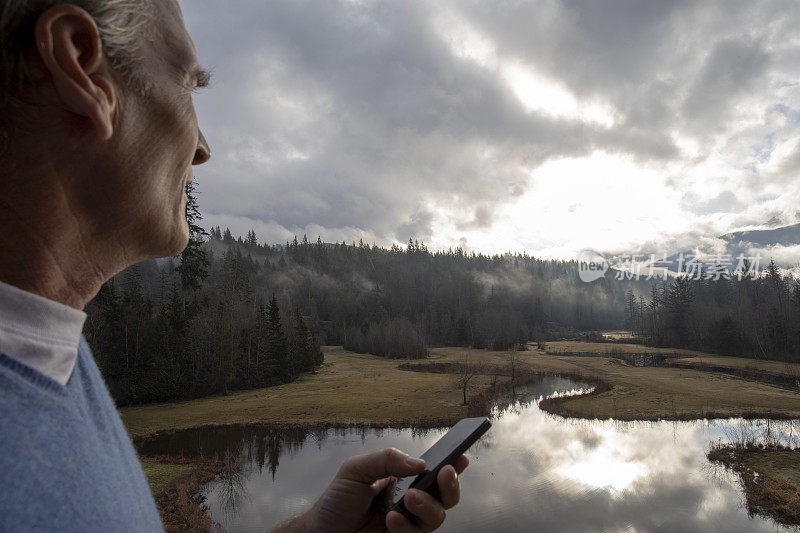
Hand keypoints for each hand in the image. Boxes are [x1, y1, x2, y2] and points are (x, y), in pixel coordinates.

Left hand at [293, 447, 468, 531]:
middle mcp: (408, 502)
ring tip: (408, 499)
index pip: (432, 473)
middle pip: (444, 498)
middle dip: (450, 487)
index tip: (460, 457)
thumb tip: (419, 463)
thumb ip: (386, 460)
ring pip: (435, 519)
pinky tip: (391, 519)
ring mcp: (406, 524)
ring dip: (427, 506)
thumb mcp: (355, 470)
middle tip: (443, 474)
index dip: (452, 466)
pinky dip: (406, 527)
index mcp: (401, 481)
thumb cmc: (335, 501)